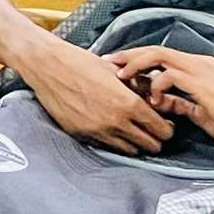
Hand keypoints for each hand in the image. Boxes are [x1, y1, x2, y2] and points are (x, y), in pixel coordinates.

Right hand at [18, 39, 174, 153]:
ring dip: (134, 142)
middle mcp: (116, 122)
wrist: (47, 65)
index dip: (166, 128)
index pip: (163, 131)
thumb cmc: (80, 62)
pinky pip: (107, 147)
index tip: (163, 124)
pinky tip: (109, 127)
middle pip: (151, 146)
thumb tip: (157, 97)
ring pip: (131, 151)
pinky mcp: (82, 135)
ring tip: (129, 129)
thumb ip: (140, 87)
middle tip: (150, 129)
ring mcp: (98, 131)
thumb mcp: (116, 70)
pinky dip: (113, 141)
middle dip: (154, 138)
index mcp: (129, 104)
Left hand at [111, 46, 213, 150]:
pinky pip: (169, 75)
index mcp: (199, 67)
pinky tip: (153, 99)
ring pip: (158, 55)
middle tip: (108, 62)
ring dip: (136, 65)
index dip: (136, 59)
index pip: (161, 55)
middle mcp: (199, 63)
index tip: (116, 67)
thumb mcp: (198, 110)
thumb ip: (178, 102)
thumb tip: (158, 101)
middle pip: (155, 49)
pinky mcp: (203, 83)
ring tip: (121, 76)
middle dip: (128, 55)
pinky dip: (156, 85)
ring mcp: (202, 71)